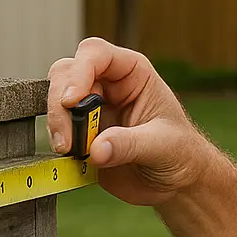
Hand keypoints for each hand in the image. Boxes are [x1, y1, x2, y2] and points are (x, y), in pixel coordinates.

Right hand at [46, 37, 214, 206]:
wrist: (177, 182)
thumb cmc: (180, 153)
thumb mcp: (163, 146)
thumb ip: (130, 144)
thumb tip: (96, 149)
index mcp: (133, 73)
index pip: (96, 54)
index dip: (79, 72)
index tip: (72, 101)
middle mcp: (108, 85)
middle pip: (66, 74)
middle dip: (60, 104)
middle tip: (67, 138)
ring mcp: (91, 108)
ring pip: (55, 100)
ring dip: (57, 125)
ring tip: (72, 152)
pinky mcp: (80, 133)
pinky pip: (56, 129)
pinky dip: (57, 141)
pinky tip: (72, 158)